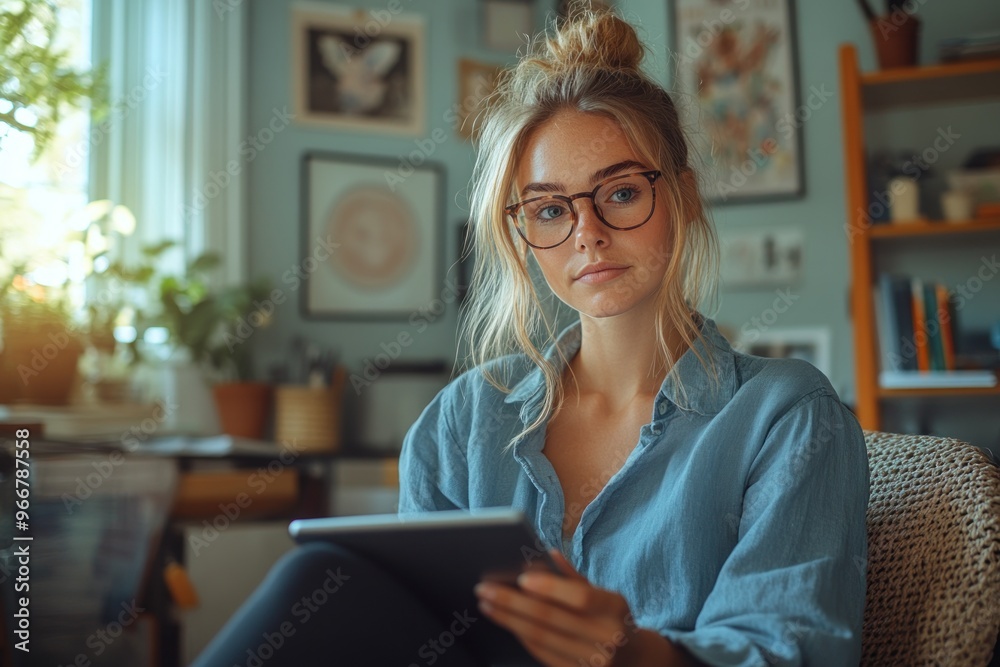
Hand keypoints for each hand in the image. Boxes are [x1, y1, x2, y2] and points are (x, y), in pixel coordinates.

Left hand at [473, 549, 643, 665]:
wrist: (631, 660)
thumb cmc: (610, 617)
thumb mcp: (604, 593)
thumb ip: (574, 576)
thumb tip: (546, 554)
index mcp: (615, 609)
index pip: (581, 597)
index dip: (551, 587)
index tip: (521, 577)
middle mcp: (607, 637)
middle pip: (551, 619)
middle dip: (512, 602)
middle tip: (484, 588)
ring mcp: (593, 662)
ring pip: (541, 638)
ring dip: (508, 619)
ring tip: (486, 603)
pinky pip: (541, 654)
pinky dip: (520, 635)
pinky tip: (506, 622)